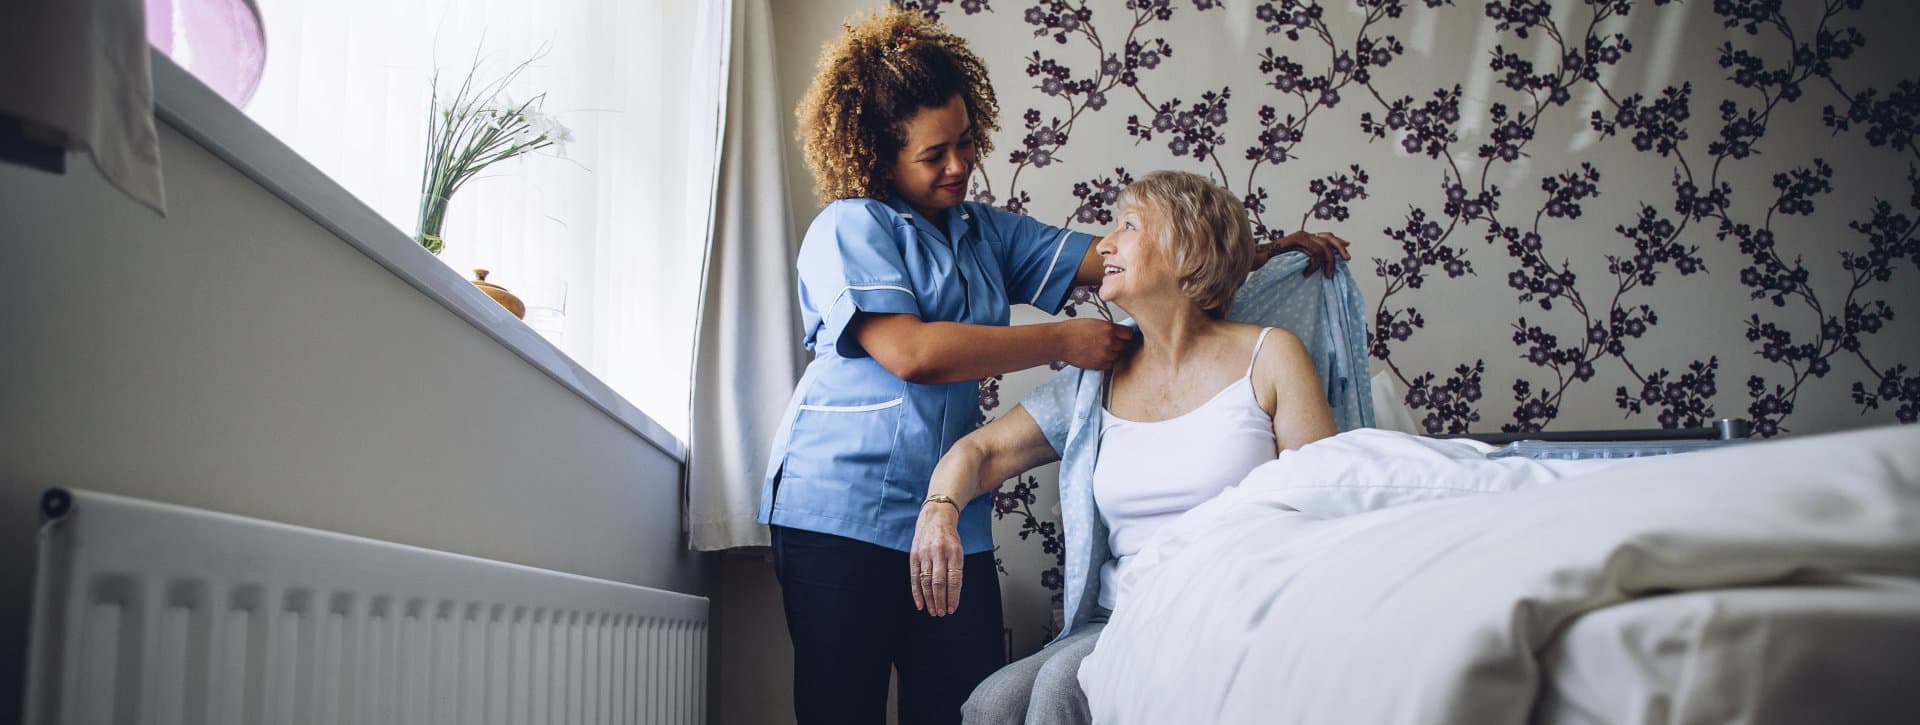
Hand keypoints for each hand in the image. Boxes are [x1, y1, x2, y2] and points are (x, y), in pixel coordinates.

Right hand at [909, 501, 964, 615]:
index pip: (954, 579)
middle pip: (939, 582)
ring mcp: (925, 554)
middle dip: (940, 600)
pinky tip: (920, 604)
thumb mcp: (958, 550)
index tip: (952, 609)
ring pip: (926, 581)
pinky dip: (916, 593)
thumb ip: (956, 570)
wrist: (935, 517)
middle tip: (941, 613)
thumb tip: (953, 594)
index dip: (953, 596)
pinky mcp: (914, 555)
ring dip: (929, 599)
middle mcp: (939, 552)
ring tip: (932, 611)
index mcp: (954, 552)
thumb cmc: (949, 537)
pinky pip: (914, 577)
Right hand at [1057, 319, 1133, 370]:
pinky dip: (1106, 361)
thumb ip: (1108, 328)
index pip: (1129, 334)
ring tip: (1100, 349)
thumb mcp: (1094, 322)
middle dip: (1118, 344)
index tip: (1123, 336)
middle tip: (1109, 342)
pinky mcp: (1099, 364)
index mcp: (1109, 329)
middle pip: (1124, 346)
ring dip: (1112, 353)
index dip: (1125, 335)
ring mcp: (1105, 354)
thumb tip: (1117, 333)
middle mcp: (1109, 342)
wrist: (1060, 341)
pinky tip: (1097, 356)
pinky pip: (1110, 364)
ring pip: (1117, 356)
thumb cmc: (1073, 330)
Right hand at [1266, 230, 1353, 277]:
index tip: (1347, 250)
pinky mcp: (1298, 239)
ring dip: (1329, 262)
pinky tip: (1308, 273)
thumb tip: (1325, 266)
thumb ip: (1309, 260)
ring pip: (1325, 246)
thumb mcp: (1297, 263)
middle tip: (1347, 259)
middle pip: (1329, 238)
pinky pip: (1316, 251)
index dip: (1338, 242)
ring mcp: (1302, 235)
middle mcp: (1305, 235)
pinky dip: (1315, 265)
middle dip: (1340, 248)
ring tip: (1327, 276)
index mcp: (1306, 239)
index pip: (1326, 237)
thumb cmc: (1274, 264)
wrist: (1258, 259)